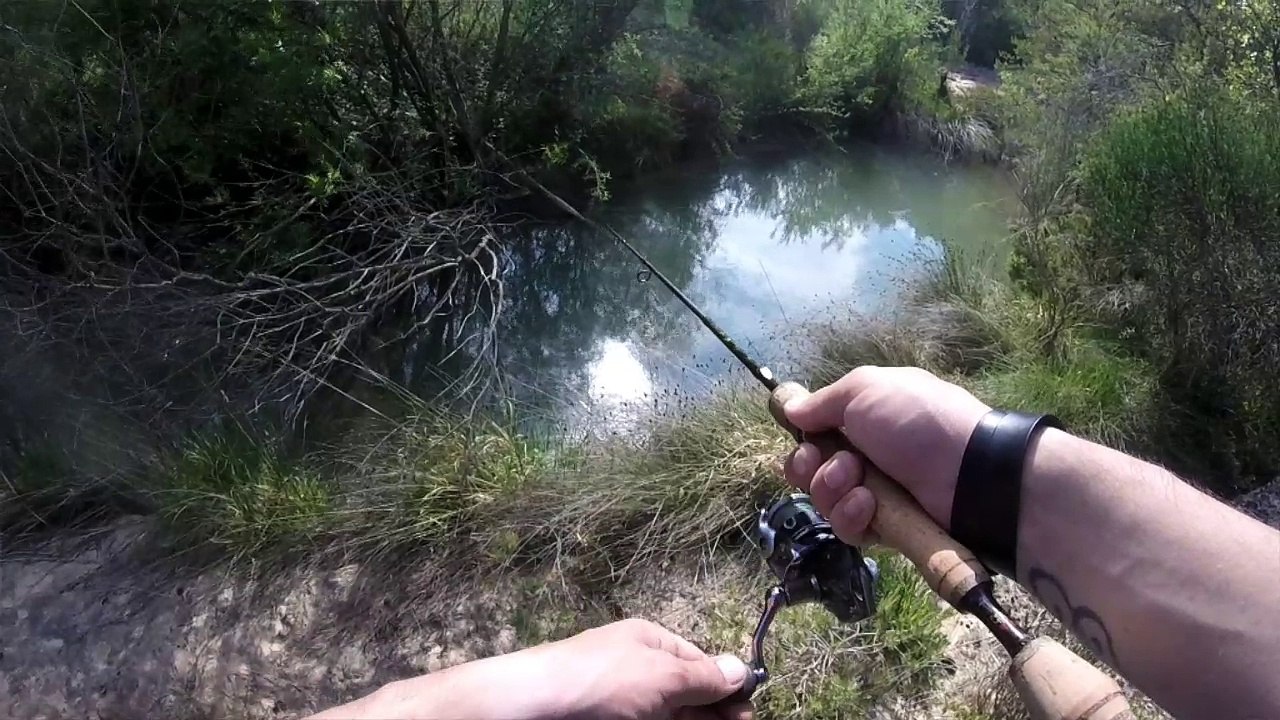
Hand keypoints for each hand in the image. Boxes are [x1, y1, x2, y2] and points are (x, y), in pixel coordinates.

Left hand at [310, 619, 751, 719]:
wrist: (527, 707)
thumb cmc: (597, 681)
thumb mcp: (660, 675)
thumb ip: (703, 677)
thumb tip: (742, 668)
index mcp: (648, 643)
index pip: (700, 664)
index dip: (728, 690)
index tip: (749, 715)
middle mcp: (635, 669)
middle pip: (687, 696)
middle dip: (713, 714)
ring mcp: (619, 701)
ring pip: (667, 716)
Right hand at [781, 366, 989, 542]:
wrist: (967, 469)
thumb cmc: (915, 419)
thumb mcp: (866, 389)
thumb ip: (823, 401)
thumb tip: (790, 408)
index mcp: (862, 420)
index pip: (814, 437)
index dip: (802, 442)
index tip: (803, 440)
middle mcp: (865, 456)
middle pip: (811, 471)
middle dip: (811, 468)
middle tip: (838, 463)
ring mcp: (875, 493)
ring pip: (825, 501)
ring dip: (832, 489)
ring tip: (859, 481)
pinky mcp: (885, 528)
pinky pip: (849, 528)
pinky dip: (852, 516)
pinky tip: (869, 504)